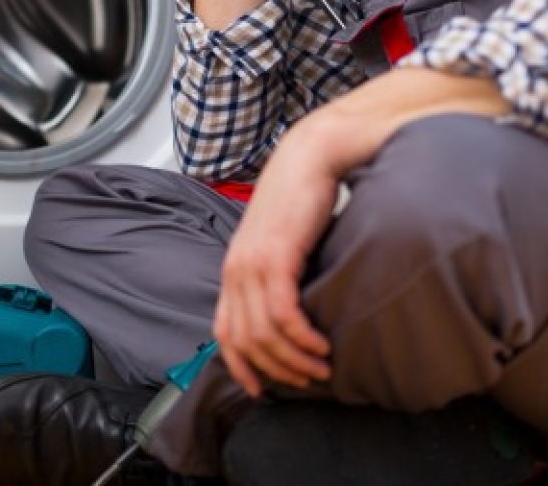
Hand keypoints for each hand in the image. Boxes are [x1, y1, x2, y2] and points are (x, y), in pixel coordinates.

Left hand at [213, 69, 508, 396]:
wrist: (310, 156)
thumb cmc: (302, 199)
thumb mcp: (283, 245)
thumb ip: (280, 276)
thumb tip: (296, 314)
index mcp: (235, 268)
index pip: (224, 331)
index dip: (241, 367)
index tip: (264, 390)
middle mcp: (236, 268)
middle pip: (245, 341)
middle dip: (277, 371)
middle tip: (309, 381)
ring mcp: (251, 262)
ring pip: (264, 333)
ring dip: (294, 361)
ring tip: (322, 367)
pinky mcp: (275, 255)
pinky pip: (282, 313)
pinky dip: (302, 338)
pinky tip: (322, 345)